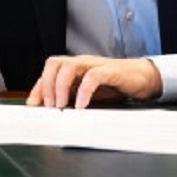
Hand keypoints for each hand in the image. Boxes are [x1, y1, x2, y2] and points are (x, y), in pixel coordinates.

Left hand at [26, 55, 161, 108]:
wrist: (143, 78)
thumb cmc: (114, 85)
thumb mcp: (88, 94)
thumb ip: (72, 98)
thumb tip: (53, 113)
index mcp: (74, 69)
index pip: (48, 72)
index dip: (38, 88)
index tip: (33, 106)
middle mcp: (81, 63)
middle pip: (54, 64)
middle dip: (47, 85)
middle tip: (49, 106)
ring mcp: (95, 65)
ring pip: (69, 66)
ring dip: (61, 86)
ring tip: (61, 106)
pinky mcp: (110, 71)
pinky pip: (93, 76)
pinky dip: (84, 91)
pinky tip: (82, 105)